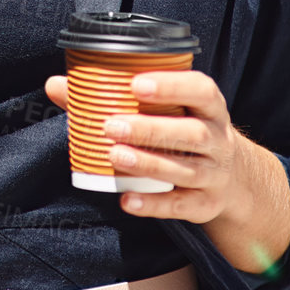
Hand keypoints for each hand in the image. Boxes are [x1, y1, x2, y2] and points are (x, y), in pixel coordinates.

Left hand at [44, 70, 289, 273]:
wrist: (233, 177)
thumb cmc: (182, 128)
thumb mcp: (163, 109)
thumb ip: (110, 95)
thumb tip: (57, 86)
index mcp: (208, 107)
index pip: (201, 90)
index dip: (171, 85)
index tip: (135, 84)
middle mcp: (218, 139)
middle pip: (192, 133)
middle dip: (151, 130)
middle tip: (111, 126)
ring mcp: (216, 174)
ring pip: (187, 170)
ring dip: (149, 164)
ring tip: (115, 157)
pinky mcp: (207, 204)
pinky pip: (183, 206)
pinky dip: (155, 204)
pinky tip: (127, 199)